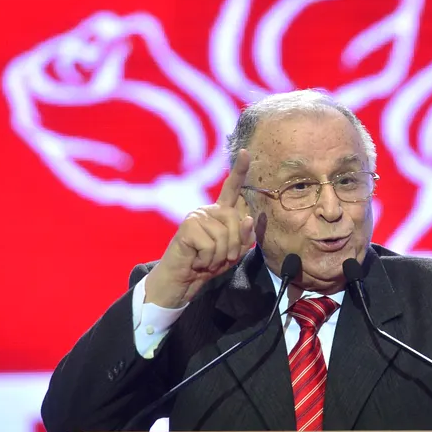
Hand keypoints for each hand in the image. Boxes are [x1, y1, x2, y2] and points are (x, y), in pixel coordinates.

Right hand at [142, 149, 255, 307]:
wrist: (182, 280)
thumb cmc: (208, 264)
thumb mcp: (232, 253)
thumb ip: (244, 238)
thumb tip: (249, 218)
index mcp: (220, 213)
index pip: (232, 189)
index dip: (239, 170)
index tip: (245, 152)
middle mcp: (208, 210)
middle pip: (236, 221)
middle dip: (233, 246)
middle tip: (220, 258)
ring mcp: (196, 216)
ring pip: (224, 236)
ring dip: (219, 256)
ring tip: (207, 260)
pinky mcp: (187, 227)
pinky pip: (211, 245)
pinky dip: (207, 260)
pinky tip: (197, 260)